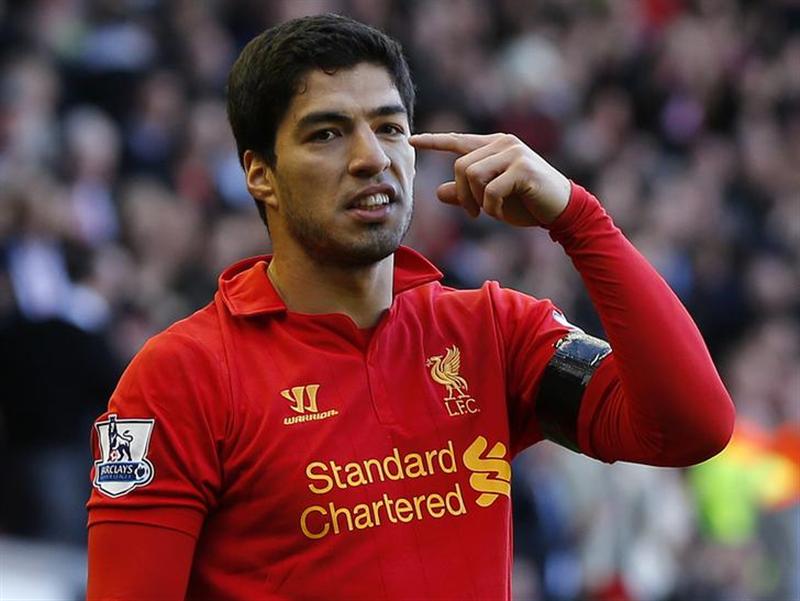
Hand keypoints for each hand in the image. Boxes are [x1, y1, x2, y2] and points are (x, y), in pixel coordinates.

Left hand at [409, 132, 570, 225]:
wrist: (561, 210)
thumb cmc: (526, 203)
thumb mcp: (490, 200)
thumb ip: (466, 194)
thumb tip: (438, 192)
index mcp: (494, 146)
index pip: (458, 141)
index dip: (434, 142)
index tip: (411, 140)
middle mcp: (503, 143)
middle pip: (460, 166)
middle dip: (462, 195)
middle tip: (472, 214)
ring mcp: (514, 153)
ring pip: (472, 175)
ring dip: (476, 201)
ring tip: (489, 212)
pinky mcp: (522, 168)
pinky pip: (491, 190)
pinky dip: (492, 208)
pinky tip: (502, 213)